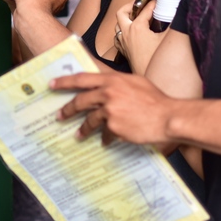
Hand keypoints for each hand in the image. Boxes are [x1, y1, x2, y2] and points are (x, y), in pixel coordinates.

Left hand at [52, 72, 176, 145]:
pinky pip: (105, 134)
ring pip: (90, 120)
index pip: (82, 78)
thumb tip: (105, 86)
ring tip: (78, 134)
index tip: (52, 85)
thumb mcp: (135, 83)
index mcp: (113, 80)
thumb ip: (118, 83)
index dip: (65, 81)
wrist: (168, 117)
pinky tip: (106, 142)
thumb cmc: (156, 100)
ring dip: (83, 129)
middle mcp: (108, 93)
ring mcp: (110, 111)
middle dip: (68, 109)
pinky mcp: (114, 127)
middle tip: (59, 115)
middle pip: (81, 100)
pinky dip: (105, 138)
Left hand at [115, 1, 166, 75]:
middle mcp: (126, 33)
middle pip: (121, 13)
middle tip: (140, 4)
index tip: (158, 0)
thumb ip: (172, 24)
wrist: (149, 77)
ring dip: (124, 19)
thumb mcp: (167, 39)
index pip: (145, 10)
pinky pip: (118, 37)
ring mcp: (123, 42)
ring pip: (117, 25)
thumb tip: (179, 15)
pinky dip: (122, 32)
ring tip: (135, 17)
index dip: (152, 3)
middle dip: (130, 6)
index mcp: (136, 27)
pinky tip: (130, 34)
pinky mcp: (124, 51)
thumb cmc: (157, 59)